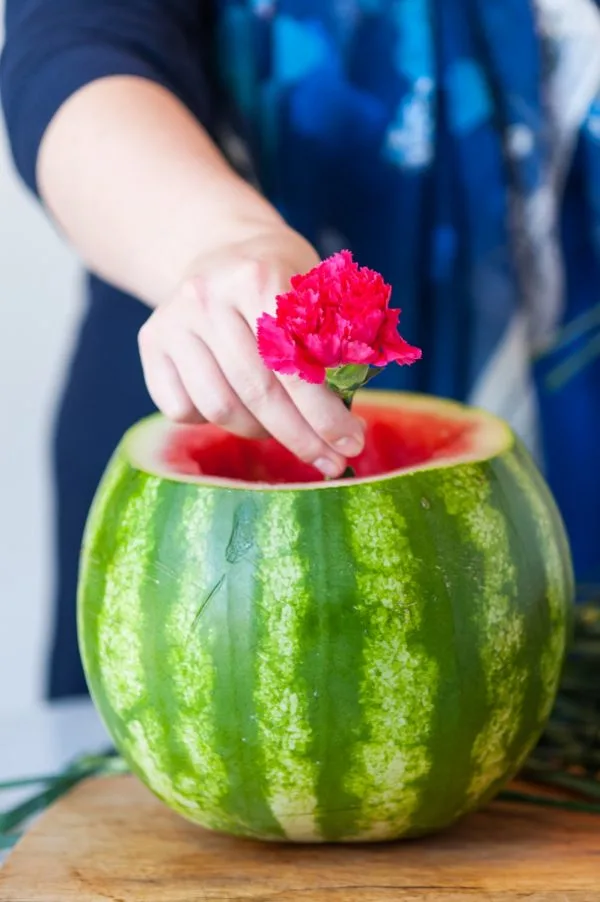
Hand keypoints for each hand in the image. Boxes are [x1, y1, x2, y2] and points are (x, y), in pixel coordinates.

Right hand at [138, 226, 365, 476]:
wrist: (222, 248)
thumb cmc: (282, 278)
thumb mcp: (317, 290)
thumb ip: (336, 345)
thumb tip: (349, 420)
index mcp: (257, 276)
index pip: (294, 363)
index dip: (325, 414)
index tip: (350, 445)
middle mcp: (207, 297)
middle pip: (257, 392)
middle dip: (300, 437)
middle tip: (330, 462)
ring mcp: (173, 321)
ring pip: (218, 407)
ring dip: (259, 433)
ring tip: (285, 431)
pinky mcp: (150, 342)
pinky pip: (181, 409)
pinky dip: (213, 422)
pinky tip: (239, 408)